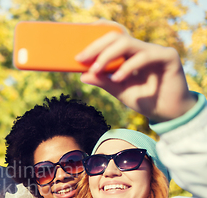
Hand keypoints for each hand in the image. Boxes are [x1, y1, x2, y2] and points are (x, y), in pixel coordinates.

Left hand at [76, 30, 196, 121]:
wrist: (168, 113)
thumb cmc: (145, 100)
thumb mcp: (119, 90)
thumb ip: (103, 81)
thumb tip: (82, 75)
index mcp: (130, 54)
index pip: (111, 40)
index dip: (94, 43)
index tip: (77, 57)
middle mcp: (142, 49)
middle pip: (117, 37)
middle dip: (97, 47)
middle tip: (82, 59)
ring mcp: (155, 51)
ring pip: (128, 43)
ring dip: (108, 55)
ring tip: (96, 69)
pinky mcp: (168, 57)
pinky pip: (145, 56)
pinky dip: (128, 66)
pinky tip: (118, 78)